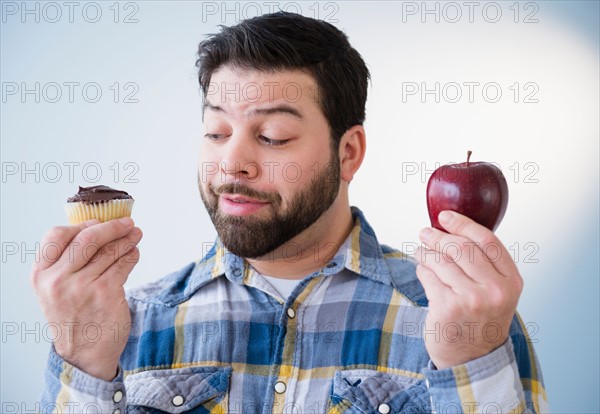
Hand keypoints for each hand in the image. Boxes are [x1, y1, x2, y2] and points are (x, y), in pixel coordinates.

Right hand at [29, 217, 141, 380]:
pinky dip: (131, 255)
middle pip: (88, 237)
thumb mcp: (55, 290)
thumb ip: (66, 262)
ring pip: (109, 250)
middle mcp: (58, 279)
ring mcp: (82, 286)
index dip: (81, 225)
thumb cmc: (72, 317)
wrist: (83, 354)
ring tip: (135, 234)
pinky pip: (123, 264)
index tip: (97, 222)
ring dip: (127, 239)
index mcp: (41, 274)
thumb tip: (95, 229)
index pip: (56, 235)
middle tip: (127, 223)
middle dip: (111, 227)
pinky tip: (134, 252)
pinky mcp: (106, 293)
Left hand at [413, 210, 522, 369]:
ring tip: (420, 250)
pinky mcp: (447, 308)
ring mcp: (470, 300)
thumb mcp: (497, 293)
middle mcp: (494, 291)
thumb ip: (485, 265)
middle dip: (439, 236)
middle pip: (462, 247)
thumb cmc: (481, 321)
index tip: (446, 216)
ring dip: (426, 251)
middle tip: (425, 233)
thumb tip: (455, 229)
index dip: (464, 224)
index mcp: (511, 282)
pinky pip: (428, 277)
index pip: (487, 241)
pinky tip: (422, 271)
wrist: (472, 360)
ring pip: (442, 260)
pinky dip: (422, 270)